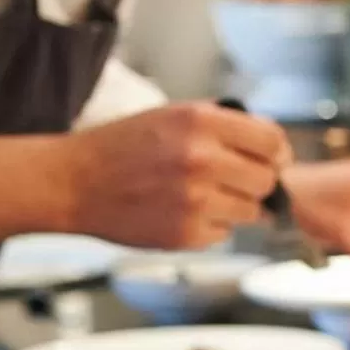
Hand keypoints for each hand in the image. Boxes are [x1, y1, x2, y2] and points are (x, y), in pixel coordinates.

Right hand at [62, 103, 289, 248]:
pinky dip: (211, 227)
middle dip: (257, 182)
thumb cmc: (122, 147)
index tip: (274, 161)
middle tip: (235, 182)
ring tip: (202, 197)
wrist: (72, 183)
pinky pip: (224, 233)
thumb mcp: (173, 115)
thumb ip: (223, 125)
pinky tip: (182, 213)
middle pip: (268, 180)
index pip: (272, 141)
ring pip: (251, 211)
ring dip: (235, 207)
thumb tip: (272, 145)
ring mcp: (196, 200)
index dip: (277, 153)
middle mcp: (203, 159)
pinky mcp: (186, 234)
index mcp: (202, 122)